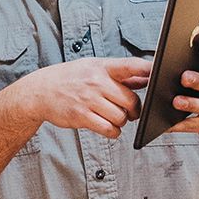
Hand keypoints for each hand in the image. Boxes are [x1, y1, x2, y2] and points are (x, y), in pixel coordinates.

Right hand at [25, 57, 152, 138]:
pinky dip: (113, 131)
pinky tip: (108, 127)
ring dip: (122, 121)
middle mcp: (96, 82)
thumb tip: (145, 77)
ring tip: (113, 118)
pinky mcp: (82, 116)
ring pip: (122, 117)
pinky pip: (110, 129)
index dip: (149, 70)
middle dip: (134, 110)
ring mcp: (88, 99)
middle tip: (129, 111)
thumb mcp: (91, 68)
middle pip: (131, 100)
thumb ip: (119, 75)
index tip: (160, 76)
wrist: (39, 91)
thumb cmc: (68, 78)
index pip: (132, 66)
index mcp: (101, 67)